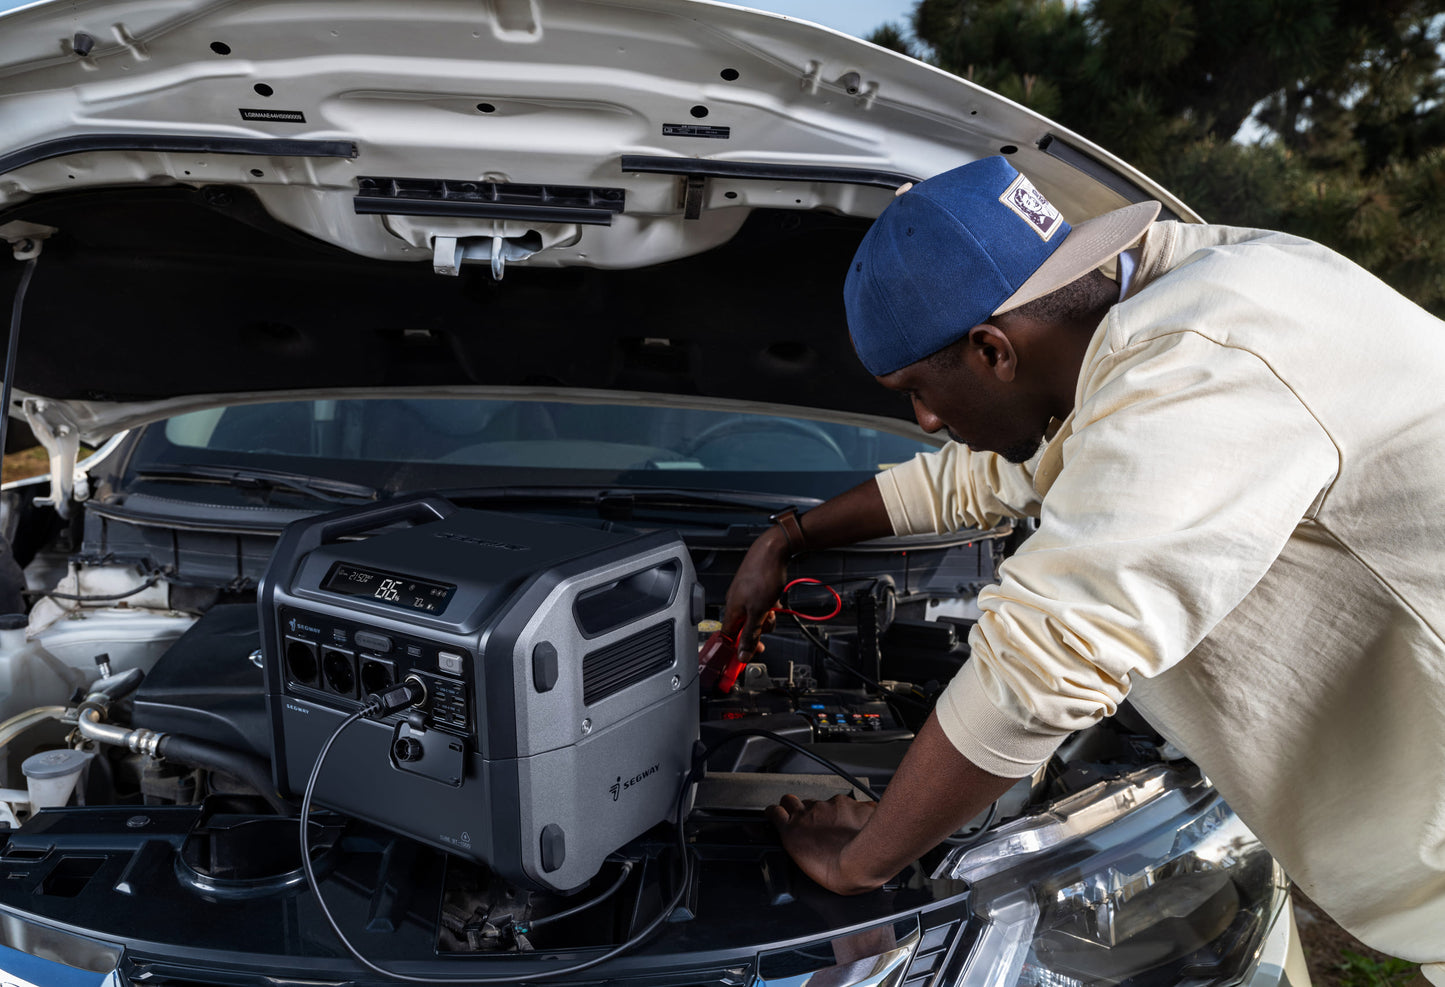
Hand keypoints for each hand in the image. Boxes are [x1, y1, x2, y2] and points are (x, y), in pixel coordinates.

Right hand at [722, 527, 787, 657]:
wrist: (773, 550)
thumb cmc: (763, 575)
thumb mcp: (759, 612)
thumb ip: (750, 634)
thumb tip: (742, 654)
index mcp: (732, 609)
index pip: (729, 636)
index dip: (740, 646)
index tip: (754, 650)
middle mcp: (735, 602)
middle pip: (744, 627)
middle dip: (759, 629)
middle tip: (768, 623)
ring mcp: (744, 593)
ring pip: (754, 616)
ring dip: (766, 617)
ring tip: (773, 609)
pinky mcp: (753, 587)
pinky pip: (760, 604)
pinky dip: (769, 605)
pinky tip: (775, 600)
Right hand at [765, 793, 881, 894]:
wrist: (864, 861)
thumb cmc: (838, 871)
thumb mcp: (807, 866)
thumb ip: (803, 849)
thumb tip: (808, 850)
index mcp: (794, 830)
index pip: (775, 812)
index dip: (775, 812)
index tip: (776, 813)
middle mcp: (810, 812)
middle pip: (793, 800)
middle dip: (795, 806)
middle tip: (803, 819)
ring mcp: (832, 805)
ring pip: (822, 803)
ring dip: (827, 813)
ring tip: (838, 829)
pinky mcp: (852, 803)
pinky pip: (850, 805)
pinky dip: (851, 812)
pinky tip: (857, 825)